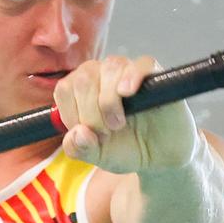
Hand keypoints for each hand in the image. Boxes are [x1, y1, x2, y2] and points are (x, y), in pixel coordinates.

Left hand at [52, 55, 195, 174]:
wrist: (158, 158)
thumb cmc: (125, 149)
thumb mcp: (96, 155)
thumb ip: (79, 148)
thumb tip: (78, 132)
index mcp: (83, 88)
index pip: (64, 89)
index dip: (71, 114)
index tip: (87, 133)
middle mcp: (103, 74)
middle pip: (84, 78)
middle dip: (90, 113)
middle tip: (106, 133)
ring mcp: (129, 72)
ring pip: (110, 68)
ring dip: (108, 102)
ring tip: (118, 124)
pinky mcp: (155, 75)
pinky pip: (142, 64)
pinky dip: (132, 76)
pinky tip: (127, 92)